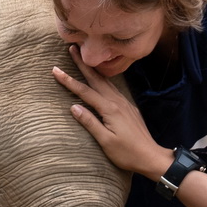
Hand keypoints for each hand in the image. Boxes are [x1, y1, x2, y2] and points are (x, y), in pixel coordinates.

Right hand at [53, 48, 174, 176]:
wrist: (151, 157)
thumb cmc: (127, 153)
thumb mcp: (105, 141)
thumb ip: (90, 122)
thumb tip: (73, 107)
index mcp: (110, 109)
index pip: (84, 91)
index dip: (68, 80)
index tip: (55, 69)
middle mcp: (117, 102)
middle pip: (96, 79)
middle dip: (82, 64)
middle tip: (72, 49)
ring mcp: (124, 103)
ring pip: (105, 82)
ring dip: (93, 70)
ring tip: (84, 60)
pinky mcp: (128, 108)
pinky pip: (113, 88)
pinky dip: (103, 79)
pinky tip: (101, 79)